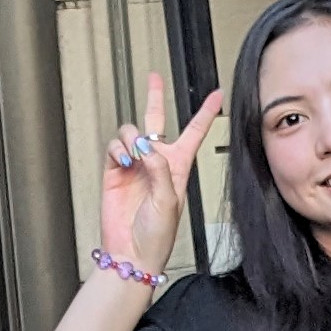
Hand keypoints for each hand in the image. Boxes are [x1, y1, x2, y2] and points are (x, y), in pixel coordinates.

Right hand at [99, 72, 224, 282]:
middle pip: (156, 120)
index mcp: (178, 167)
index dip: (205, 113)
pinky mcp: (114, 172)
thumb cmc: (157, 236)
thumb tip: (147, 148)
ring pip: (131, 132)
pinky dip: (117, 150)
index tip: (216, 93)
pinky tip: (123, 161)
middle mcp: (156, 162)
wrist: (131, 253)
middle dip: (154, 96)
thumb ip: (160, 171)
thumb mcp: (169, 202)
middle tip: (153, 77)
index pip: (193, 132)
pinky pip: (114, 147)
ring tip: (134, 157)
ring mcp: (134, 165)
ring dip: (132, 138)